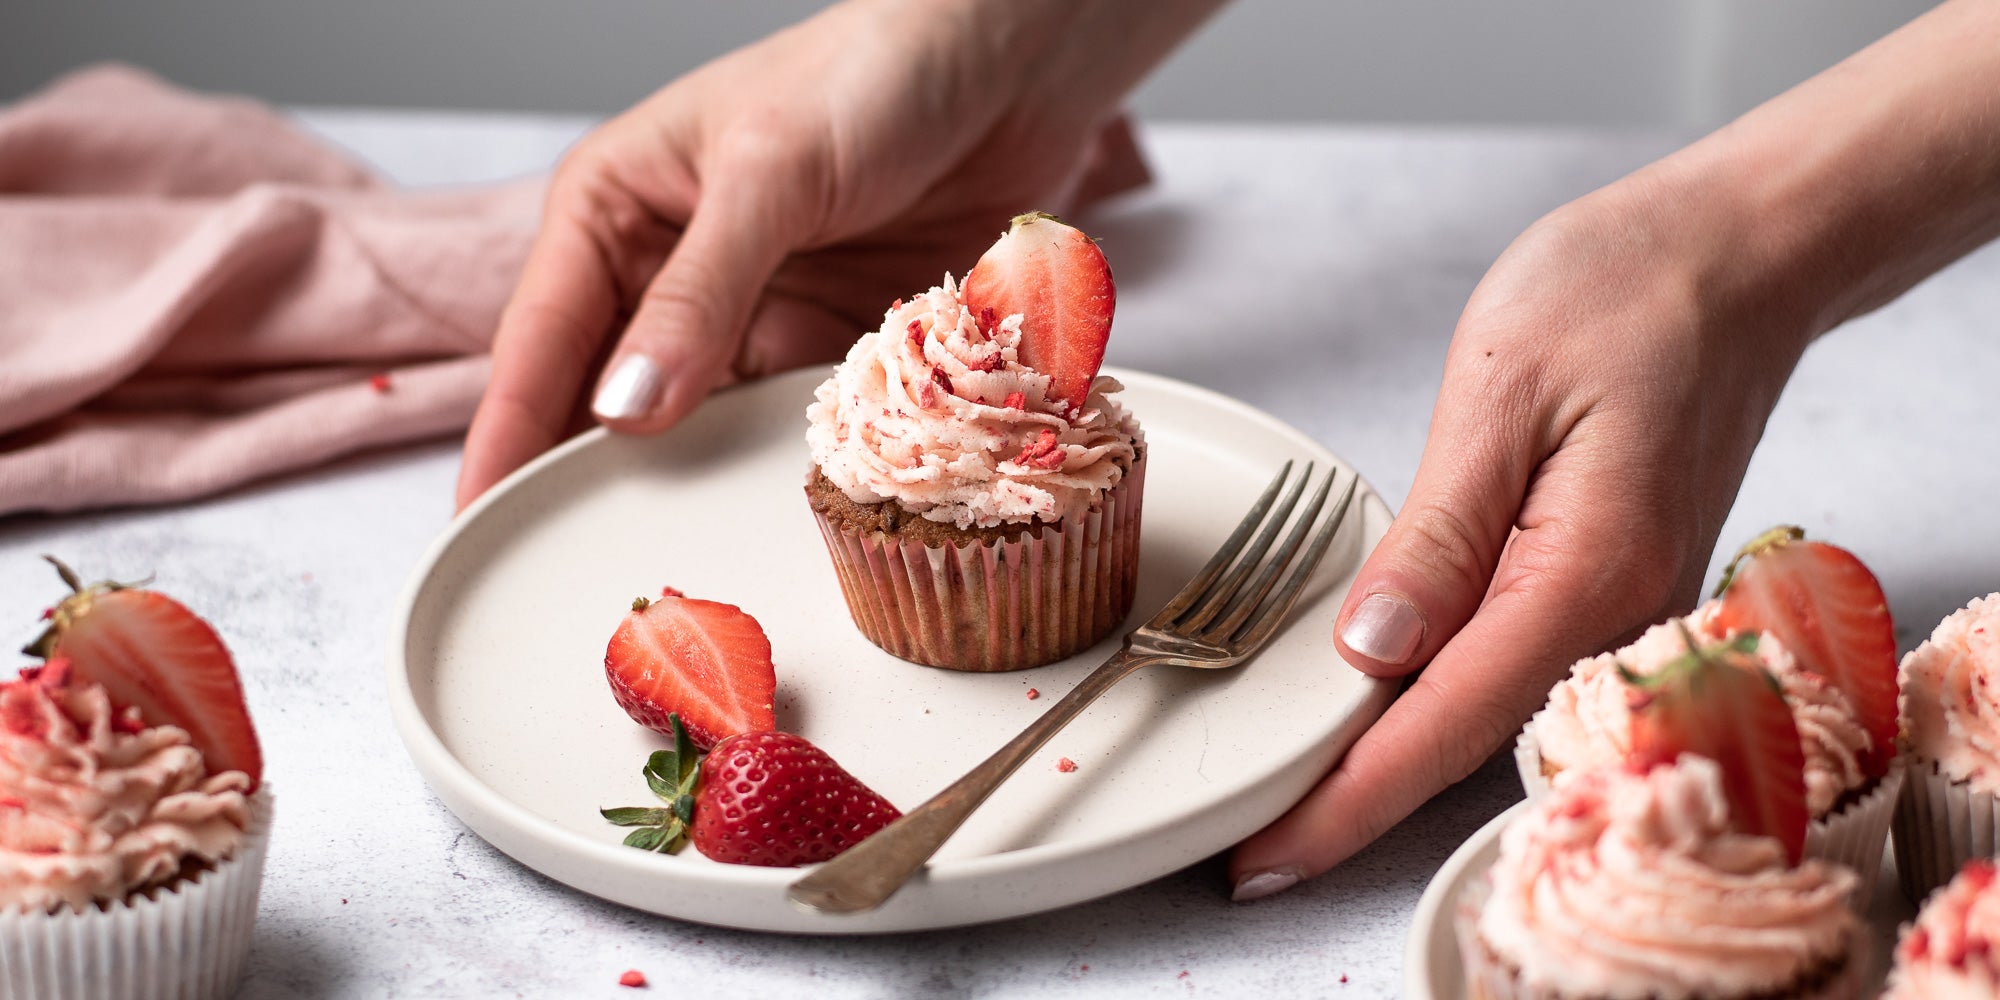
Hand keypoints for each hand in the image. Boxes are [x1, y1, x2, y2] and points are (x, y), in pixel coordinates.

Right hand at [456, 0, 1218, 508]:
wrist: (1013, 65)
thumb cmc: (872, 75)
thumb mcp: (769, 173)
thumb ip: (699, 294)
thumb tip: (624, 410)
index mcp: (613, 211)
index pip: (540, 342)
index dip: (508, 436)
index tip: (482, 523)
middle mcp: (669, 272)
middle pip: (609, 400)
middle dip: (590, 481)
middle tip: (569, 577)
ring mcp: (750, 315)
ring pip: (697, 427)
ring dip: (690, 484)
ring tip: (669, 563)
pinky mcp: (826, 345)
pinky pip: (786, 426)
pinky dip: (778, 466)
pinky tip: (768, 513)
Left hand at [1227, 172, 1813, 897]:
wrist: (1739, 255)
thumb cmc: (1626, 292)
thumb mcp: (1502, 392)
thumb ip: (1438, 533)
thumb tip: (1375, 649)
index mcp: (1585, 572)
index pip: (1445, 723)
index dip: (1348, 801)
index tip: (1266, 856)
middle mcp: (1616, 616)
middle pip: (1463, 744)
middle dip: (1353, 805)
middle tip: (1247, 848)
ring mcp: (1621, 610)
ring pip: (1486, 717)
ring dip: (1388, 764)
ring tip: (1287, 798)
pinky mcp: (1610, 587)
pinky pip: (1511, 670)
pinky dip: (1434, 707)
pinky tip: (1373, 714)